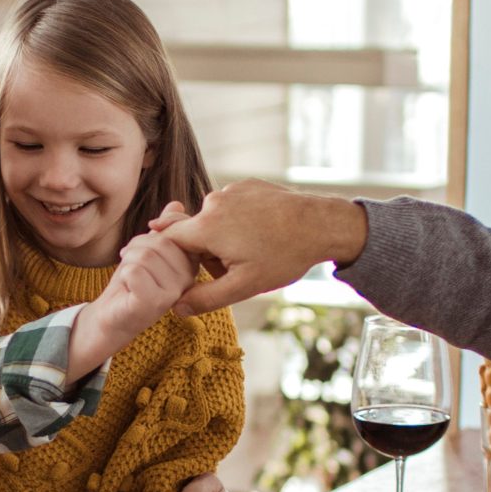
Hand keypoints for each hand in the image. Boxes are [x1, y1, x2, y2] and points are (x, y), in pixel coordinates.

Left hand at [68, 231, 199, 380]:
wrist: (111, 316)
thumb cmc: (131, 282)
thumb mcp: (147, 249)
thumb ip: (164, 230)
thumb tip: (176, 204)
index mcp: (192, 263)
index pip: (179, 228)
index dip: (155, 229)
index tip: (141, 245)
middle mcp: (189, 278)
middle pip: (159, 240)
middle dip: (136, 248)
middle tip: (132, 265)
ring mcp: (173, 293)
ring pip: (145, 254)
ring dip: (127, 262)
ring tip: (130, 278)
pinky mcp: (154, 303)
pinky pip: (134, 271)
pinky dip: (123, 276)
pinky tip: (127, 289)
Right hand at [148, 181, 367, 314]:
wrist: (321, 224)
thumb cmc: (283, 255)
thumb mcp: (244, 286)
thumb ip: (206, 298)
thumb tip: (177, 307)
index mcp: (207, 226)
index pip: (169, 238)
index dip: (169, 254)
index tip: (176, 264)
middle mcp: (213, 202)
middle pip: (195, 232)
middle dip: (209, 251)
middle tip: (240, 265)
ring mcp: (231, 189)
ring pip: (215, 219)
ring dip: (226, 235)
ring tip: (257, 247)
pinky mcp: (247, 184)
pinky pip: (232, 205)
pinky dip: (241, 219)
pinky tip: (263, 230)